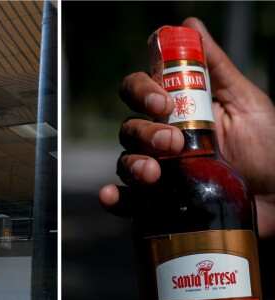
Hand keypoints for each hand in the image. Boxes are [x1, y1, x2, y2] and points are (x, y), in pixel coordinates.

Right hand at [100, 17, 274, 236]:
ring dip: (133, 164)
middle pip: (129, 127)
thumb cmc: (269, 150)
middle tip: (173, 141)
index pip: (140, 91)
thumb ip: (217, 68)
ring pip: (125, 161)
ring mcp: (159, 173)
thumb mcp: (248, 104)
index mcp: (180, 111)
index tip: (162, 101)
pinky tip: (111, 196)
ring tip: (155, 173)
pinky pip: (126, 201)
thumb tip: (190, 25)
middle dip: (145, 132)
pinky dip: (114, 198)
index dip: (141, 92)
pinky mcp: (158, 205)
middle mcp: (162, 140)